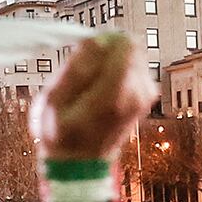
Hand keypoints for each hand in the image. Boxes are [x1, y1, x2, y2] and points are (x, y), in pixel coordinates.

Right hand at [32, 34, 147, 170]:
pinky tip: (103, 90)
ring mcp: (146, 95)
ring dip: (112, 62)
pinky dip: (119, 71)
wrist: (81, 162)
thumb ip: (75, 68)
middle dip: (107, 52)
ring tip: (93, 87)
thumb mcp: (53, 101)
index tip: (84, 57)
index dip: (103, 41)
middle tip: (86, 76)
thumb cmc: (61, 130)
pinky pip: (136, 65)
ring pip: (134, 54)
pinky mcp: (148, 94)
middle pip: (131, 46)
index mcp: (113, 95)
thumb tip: (96, 40)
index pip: (125, 46)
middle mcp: (137, 94)